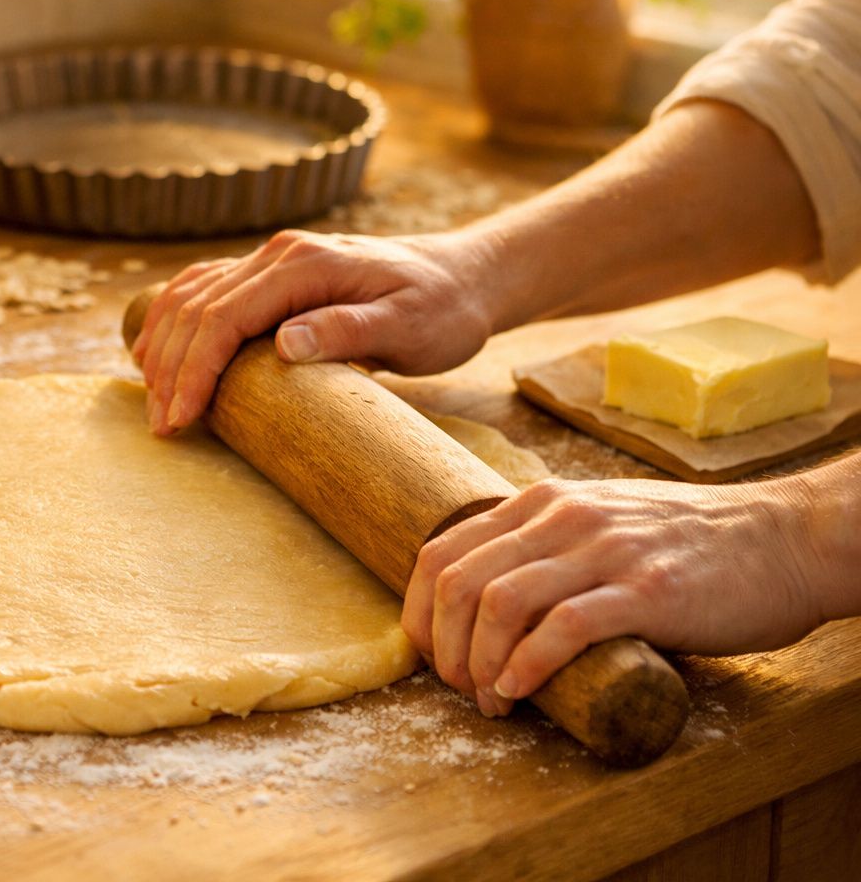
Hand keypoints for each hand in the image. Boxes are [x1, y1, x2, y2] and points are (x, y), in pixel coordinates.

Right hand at [130, 229, 499, 434]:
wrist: (465, 276)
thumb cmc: (443, 308)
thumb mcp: (409, 326)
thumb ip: (348, 330)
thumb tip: (283, 345)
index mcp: (305, 264)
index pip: (225, 316)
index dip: (196, 369)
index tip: (181, 418)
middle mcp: (279, 254)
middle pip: (197, 308)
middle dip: (171, 368)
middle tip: (162, 426)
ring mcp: (272, 259)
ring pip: (192, 295)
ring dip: (164, 346)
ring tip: (154, 400)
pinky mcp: (273, 273)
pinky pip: (206, 289)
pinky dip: (175, 321)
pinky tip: (159, 351)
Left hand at [401, 476, 826, 716]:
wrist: (784, 540)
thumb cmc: (687, 544)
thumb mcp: (600, 523)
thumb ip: (547, 546)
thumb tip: (489, 604)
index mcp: (542, 502)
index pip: (441, 550)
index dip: (418, 612)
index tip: (428, 656)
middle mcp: (562, 518)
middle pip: (458, 581)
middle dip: (442, 647)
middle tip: (458, 690)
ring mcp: (603, 552)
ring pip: (500, 603)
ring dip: (478, 664)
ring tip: (489, 701)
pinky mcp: (646, 592)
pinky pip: (564, 627)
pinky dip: (528, 665)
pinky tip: (519, 691)